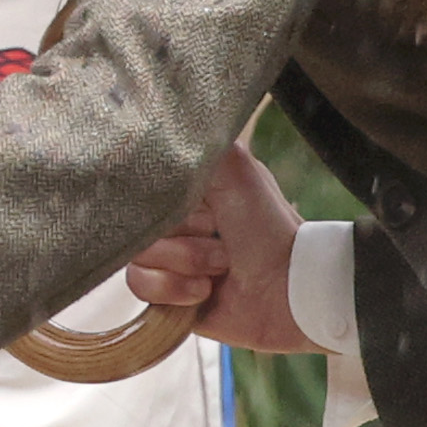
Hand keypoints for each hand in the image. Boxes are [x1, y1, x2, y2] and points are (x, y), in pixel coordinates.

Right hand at [121, 139, 319, 353]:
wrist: (287, 290)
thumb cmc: (268, 226)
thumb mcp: (236, 167)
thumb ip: (196, 143)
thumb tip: (158, 132)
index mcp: (194, 189)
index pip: (146, 185)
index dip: (168, 198)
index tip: (202, 205)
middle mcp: (180, 220)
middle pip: (141, 222)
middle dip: (184, 235)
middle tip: (221, 238)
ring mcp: (171, 258)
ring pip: (139, 256)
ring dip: (185, 262)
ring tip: (220, 267)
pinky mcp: (167, 294)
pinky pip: (142, 286)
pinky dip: (174, 289)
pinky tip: (204, 290)